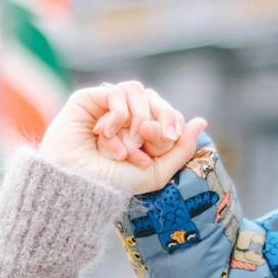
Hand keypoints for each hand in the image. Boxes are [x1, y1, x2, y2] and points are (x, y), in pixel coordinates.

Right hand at [40, 81, 206, 193]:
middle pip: (156, 99)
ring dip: (137, 118)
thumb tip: (201, 121)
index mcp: (141, 134)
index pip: (167, 113)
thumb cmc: (111, 184)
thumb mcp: (156, 173)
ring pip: (138, 92)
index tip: (170, 138)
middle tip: (152, 137)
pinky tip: (107, 134)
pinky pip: (117, 93)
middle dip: (160, 117)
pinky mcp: (89, 99)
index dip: (172, 120)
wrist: (76, 185)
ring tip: (126, 143)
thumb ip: (181, 149)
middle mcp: (125, 118)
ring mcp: (107, 107)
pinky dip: (119, 114)